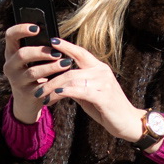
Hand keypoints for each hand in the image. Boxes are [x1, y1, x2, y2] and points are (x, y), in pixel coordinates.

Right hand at [2, 23, 71, 123]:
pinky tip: (64, 79)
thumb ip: (39, 47)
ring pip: (32, 72)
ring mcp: (16, 81)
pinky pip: (41, 87)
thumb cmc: (35, 71)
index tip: (37, 28)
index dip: (21, 29)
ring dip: (51, 67)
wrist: (28, 99)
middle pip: (22, 54)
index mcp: (11, 53)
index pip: (10, 36)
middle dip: (41, 52)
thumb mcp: (32, 59)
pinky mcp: (26, 94)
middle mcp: (10, 66)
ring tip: (65, 63)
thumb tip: (56, 40)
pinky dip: (53, 82)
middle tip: (57, 52)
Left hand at [33, 37, 147, 142]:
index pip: (80, 52)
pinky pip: (80, 91)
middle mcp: (101, 71)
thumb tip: (57, 81)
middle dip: (50, 77)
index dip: (66, 45)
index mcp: (99, 67)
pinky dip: (66, 91)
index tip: (51, 40)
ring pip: (71, 79)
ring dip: (53, 88)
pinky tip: (56, 94)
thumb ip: (76, 85)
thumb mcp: (88, 94)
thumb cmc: (106, 108)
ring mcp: (103, 83)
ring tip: (42, 95)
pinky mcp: (103, 96)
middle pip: (70, 68)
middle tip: (37, 87)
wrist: (127, 122)